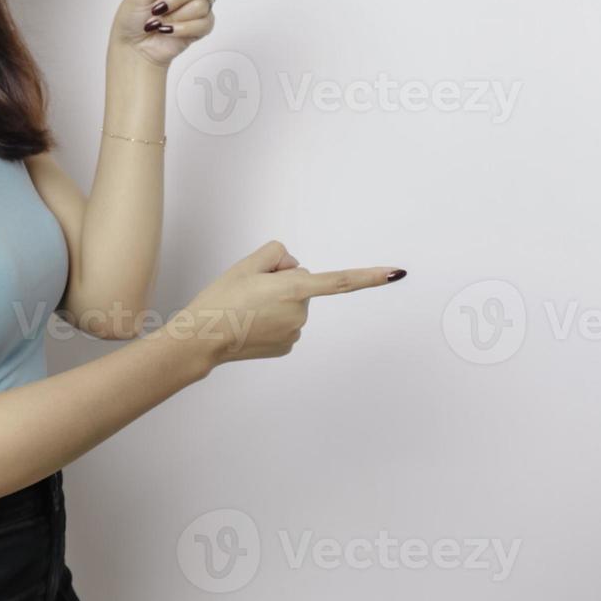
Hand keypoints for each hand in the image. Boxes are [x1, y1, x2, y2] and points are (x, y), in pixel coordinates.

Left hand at [109, 0, 262, 68]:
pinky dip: (182, 29)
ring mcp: (200, 1)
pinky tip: (169, 29)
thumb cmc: (132, 15)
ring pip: (202, 3)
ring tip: (160, 19)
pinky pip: (203, 22)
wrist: (135, 46)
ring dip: (176, 14)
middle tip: (158, 5)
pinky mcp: (204, 22)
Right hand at [176, 239, 406, 367]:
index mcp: (295, 289)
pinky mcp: (286, 346)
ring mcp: (295, 333)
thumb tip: (291, 266)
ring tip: (247, 308)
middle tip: (251, 289)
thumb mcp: (246, 264)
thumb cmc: (221, 300)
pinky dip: (271, 319)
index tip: (397, 273)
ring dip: (275, 301)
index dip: (371, 276)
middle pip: (302, 283)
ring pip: (292, 304)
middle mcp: (301, 313)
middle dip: (282, 281)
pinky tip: (251, 322)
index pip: (342, 281)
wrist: (203, 337)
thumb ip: (277, 254)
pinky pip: (285, 322)